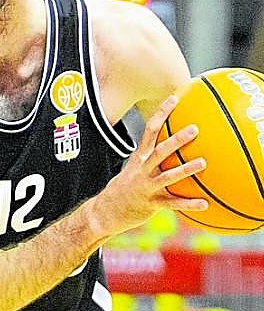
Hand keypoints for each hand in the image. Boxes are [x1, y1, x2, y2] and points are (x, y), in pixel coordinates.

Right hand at [90, 94, 207, 236]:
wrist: (105, 211)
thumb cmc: (125, 189)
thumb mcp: (134, 169)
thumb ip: (152, 158)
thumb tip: (170, 146)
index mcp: (139, 158)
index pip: (150, 130)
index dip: (161, 114)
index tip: (174, 99)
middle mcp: (142, 170)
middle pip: (160, 151)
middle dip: (177, 140)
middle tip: (194, 129)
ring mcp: (146, 187)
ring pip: (168, 176)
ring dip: (185, 170)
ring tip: (203, 163)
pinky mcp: (151, 204)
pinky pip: (172, 204)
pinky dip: (188, 204)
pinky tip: (204, 204)